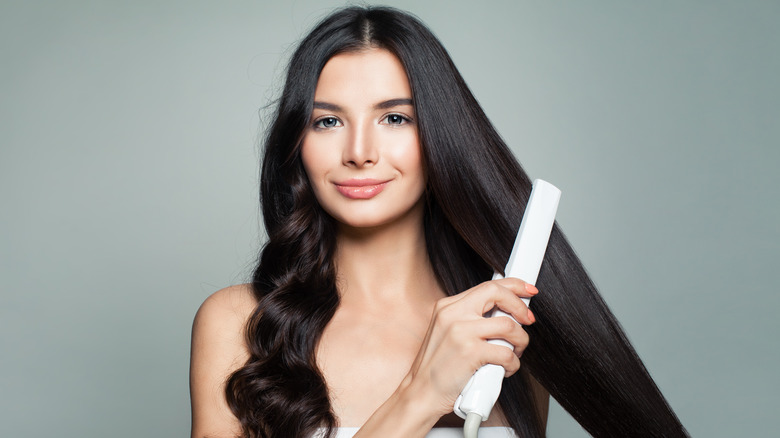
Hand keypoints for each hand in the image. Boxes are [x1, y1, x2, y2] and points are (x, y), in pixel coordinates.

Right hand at [401, 277, 537, 417]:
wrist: (421, 393)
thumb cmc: (437, 368)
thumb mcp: (447, 333)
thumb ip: (471, 319)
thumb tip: (506, 312)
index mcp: (447, 306)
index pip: (487, 286)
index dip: (514, 285)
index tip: (528, 291)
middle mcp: (452, 314)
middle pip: (498, 294)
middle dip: (520, 307)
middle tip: (528, 320)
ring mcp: (461, 332)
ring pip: (509, 325)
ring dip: (520, 341)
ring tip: (515, 352)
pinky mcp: (470, 353)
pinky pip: (506, 353)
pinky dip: (513, 363)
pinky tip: (505, 369)